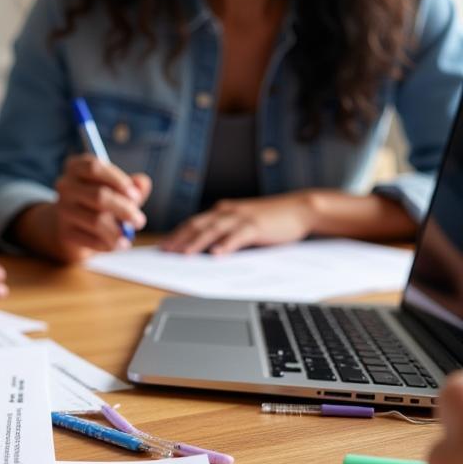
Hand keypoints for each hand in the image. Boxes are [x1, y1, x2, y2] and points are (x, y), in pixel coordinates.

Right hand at [50, 154, 150, 260]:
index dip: (118, 181)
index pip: (94, 168)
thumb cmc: (99, 203)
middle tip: (139, 221)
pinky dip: (108, 244)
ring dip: (118, 231)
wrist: (73, 227)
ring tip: (129, 236)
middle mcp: (65, 186)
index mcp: (76, 167)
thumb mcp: (117, 190)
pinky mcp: (65, 233)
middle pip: (98, 196)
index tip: (135, 196)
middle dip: (124, 209)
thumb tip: (142, 183)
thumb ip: (132, 186)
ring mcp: (62, 210)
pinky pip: (92, 240)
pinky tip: (117, 244)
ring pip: (96, 220)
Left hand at [160, 192, 316, 254]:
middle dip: (180, 239)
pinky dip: (226, 244)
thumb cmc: (271, 219)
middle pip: (198, 225)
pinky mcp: (256, 226)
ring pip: (214, 229)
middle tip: (165, 252)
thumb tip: (208, 250)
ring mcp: (242, 217)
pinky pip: (238, 236)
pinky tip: (216, 253)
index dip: (177, 234)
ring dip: (197, 242)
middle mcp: (228, 211)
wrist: (300, 208)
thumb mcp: (243, 222)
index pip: (194, 222)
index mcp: (223, 210)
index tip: (163, 246)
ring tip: (184, 255)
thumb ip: (226, 232)